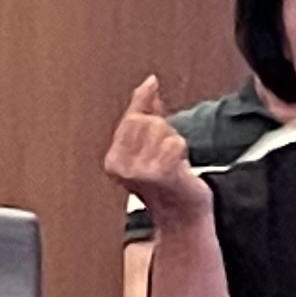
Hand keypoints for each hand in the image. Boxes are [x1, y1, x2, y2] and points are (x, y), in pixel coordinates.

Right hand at [105, 74, 210, 232]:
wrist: (182, 214)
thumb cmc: (168, 180)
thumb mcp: (149, 143)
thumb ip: (145, 110)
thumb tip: (150, 82)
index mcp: (112, 159)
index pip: (132, 117)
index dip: (150, 114)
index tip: (156, 111)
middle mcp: (120, 166)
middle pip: (147, 121)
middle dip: (164, 131)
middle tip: (167, 153)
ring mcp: (139, 171)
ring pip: (161, 130)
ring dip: (174, 142)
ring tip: (172, 161)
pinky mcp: (160, 174)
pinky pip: (174, 143)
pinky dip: (181, 151)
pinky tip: (179, 166)